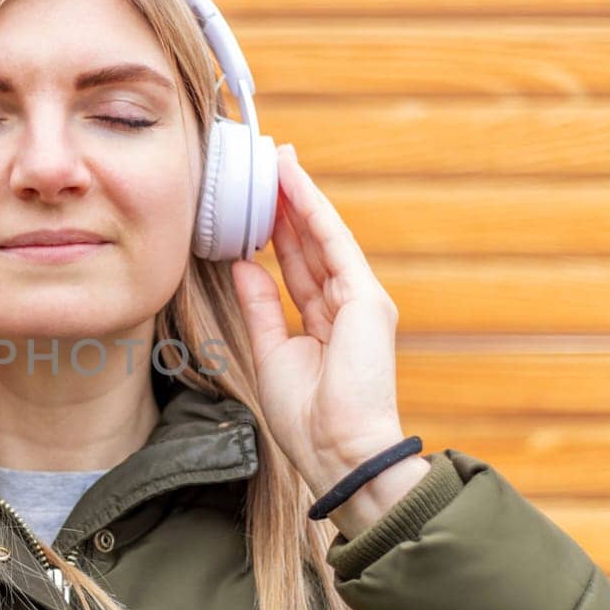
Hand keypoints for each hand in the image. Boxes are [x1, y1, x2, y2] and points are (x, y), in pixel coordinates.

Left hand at [231, 144, 417, 517]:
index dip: (279, 233)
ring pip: (323, 236)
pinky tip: (293, 182)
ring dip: (299, 195)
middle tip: (267, 164)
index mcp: (325, 325)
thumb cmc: (308, 419)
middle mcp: (346, 307)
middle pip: (310, 245)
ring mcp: (361, 300)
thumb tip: (242, 265)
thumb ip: (260, 306)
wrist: (341, 451)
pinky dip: (313, 210)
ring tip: (277, 158)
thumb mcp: (271, 352)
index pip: (298, 268)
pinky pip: (334, 243)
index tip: (258, 201)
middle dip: (288, 204)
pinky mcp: (367, 298)